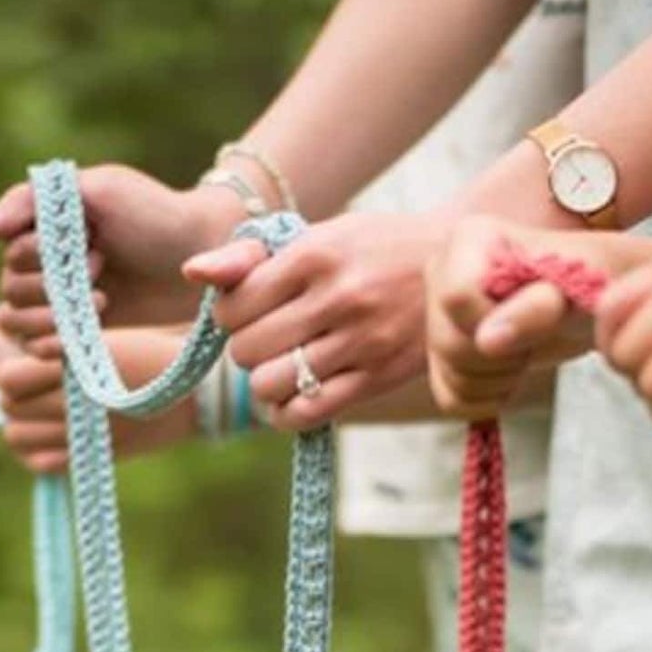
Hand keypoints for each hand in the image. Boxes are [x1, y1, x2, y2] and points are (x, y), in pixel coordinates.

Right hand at [0, 164, 242, 336]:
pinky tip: (76, 341)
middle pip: (8, 290)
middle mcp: (44, 261)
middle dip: (50, 290)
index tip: (92, 246)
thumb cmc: (154, 211)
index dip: (42, 257)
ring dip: (51, 320)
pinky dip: (50, 349)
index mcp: (42, 223)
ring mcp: (59, 299)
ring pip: (16, 323)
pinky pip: (37, 349)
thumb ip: (28, 203)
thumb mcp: (95, 190)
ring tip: (102, 304)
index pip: (9, 252)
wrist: (203, 253)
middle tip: (101, 273)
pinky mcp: (77, 331)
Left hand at [0, 329, 201, 471]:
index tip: (31, 370)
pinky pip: (44, 464)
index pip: (9, 379)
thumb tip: (10, 377)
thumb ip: (58, 354)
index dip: (15, 374)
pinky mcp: (100, 456)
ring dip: (24, 426)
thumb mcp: (104, 340)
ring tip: (42, 416)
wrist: (196, 390)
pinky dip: (41, 454)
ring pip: (17, 437)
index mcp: (78, 366)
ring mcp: (89, 434)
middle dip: (17, 398)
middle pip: (9, 408)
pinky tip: (56, 440)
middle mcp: (79, 403)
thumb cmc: (149, 354)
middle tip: (35, 393)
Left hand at [182, 211, 439, 431]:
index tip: (249, 310)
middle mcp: (338, 297)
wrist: (460, 270)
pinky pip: (307, 414)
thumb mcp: (319, 236)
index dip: (229, 314)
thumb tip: (192, 273)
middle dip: (246, 349)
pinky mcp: (379, 377)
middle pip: (246, 349)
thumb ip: (252, 255)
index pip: (234, 304)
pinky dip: (287, 413)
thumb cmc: (376, 250)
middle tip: (268, 339)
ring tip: (283, 366)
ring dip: (265, 383)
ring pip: (270, 385)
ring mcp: (360, 342)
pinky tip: (294, 397)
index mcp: (316, 254)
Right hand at [425, 216, 651, 417]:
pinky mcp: (440, 355)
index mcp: (468, 239)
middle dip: (504, 354)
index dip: (500, 320)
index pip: (458, 298)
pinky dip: (490, 396)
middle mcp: (442, 272)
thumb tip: (488, 340)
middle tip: (539, 333)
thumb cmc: (592, 279)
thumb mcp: (579, 288)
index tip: (545, 308)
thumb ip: (536, 308)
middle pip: (450, 343)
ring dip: (501, 376)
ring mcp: (436, 316)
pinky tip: (512, 370)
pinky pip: (451, 400)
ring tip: (528, 347)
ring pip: (451, 375)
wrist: (595, 296)